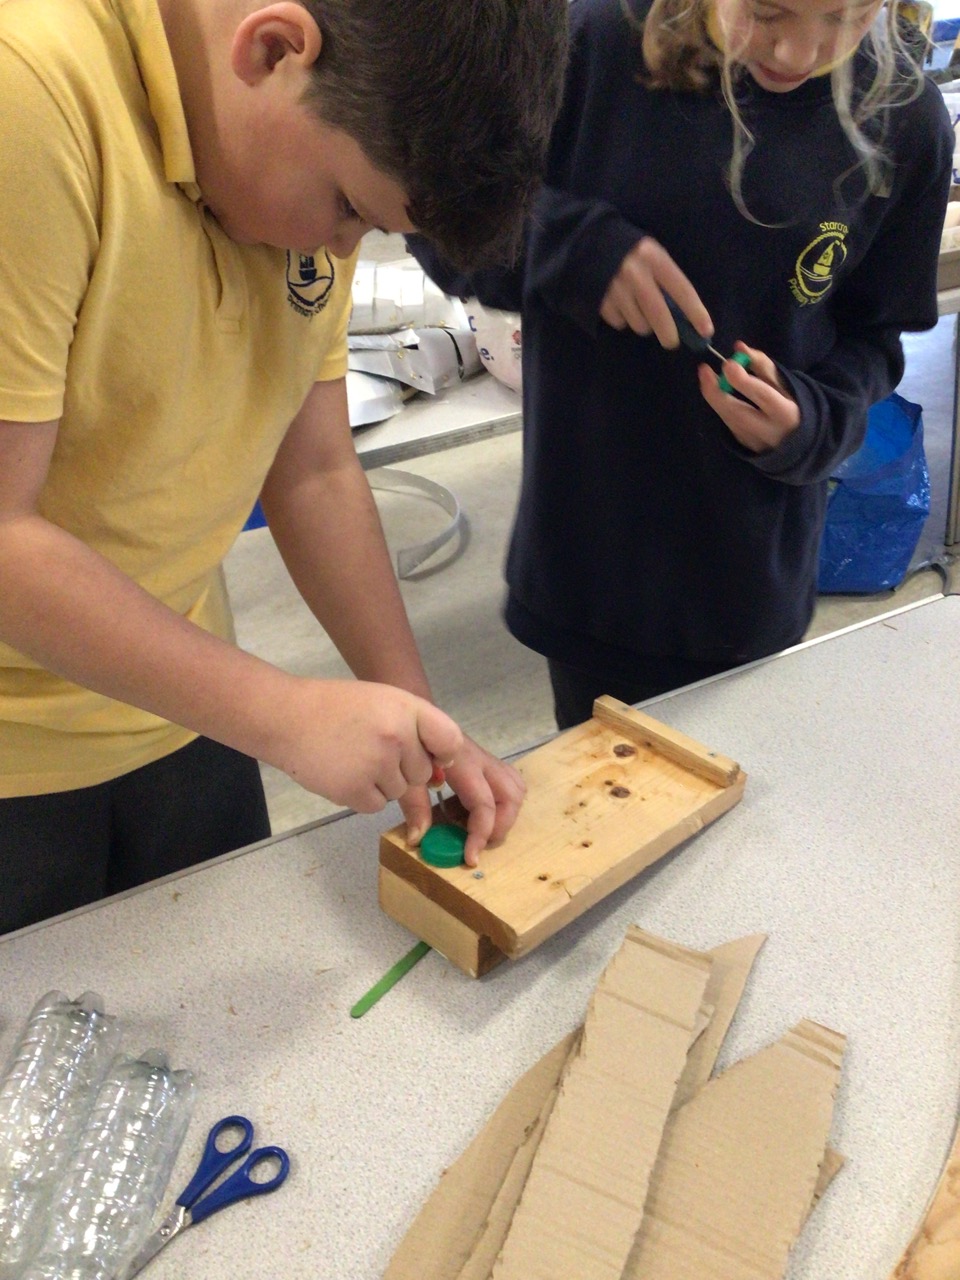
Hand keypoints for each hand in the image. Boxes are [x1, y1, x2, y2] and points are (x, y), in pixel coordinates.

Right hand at [264, 678, 461, 812]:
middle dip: (403, 769)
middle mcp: (397, 735)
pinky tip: (344, 772)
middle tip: (370, 749)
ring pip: (400, 791)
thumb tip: (441, 773)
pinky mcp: (356, 790)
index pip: (450, 740)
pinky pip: (377, 805)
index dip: (443, 754)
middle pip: (423, 773)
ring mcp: (376, 763)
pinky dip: (363, 795)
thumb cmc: (337, 708)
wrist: (287, 717)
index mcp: (407, 708)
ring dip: (381, 783)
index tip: (431, 756)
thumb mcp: (383, 702)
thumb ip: (417, 729)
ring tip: (353, 757)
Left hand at [401, 736, 526, 867]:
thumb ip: (414, 807)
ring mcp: (488, 759)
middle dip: (501, 826)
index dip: (480, 835)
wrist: (417, 716)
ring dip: (507, 815)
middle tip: (480, 843)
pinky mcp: (489, 762)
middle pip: (511, 795)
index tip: (470, 858)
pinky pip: (510, 782)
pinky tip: (483, 812)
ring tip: (484, 829)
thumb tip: (418, 840)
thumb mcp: (407, 776)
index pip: (484, 804)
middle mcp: (482, 760)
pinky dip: (505, 803)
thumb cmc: (412, 745)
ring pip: (516, 788)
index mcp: (463, 763)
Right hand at [599, 237, 711, 348]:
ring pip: (640, 324)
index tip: (706, 331)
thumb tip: (683, 316)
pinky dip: (624, 320)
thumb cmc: (630, 252)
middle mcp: (635, 275)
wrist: (588, 245)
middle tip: (672, 341)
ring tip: (639, 310)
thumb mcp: (652, 255)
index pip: (682, 290)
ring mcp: (616, 290)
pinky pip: (620, 323)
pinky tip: (621, 306)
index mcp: (654, 258)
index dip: (696, 313)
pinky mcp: (600, 302)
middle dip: (669, 334)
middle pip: (659, 316)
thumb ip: (666, 280)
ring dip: (644, 324)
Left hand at [698, 342, 800, 451]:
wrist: (797, 439)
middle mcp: (769, 432)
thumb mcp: (783, 383)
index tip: (728, 364)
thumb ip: (762, 365)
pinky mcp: (744, 446)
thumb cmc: (791, 403)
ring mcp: (754, 443)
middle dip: (717, 392)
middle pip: (738, 413)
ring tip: (706, 376)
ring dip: (715, 397)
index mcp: (786, 414)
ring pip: (729, 420)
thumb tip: (739, 347)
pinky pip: (729, 424)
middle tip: (704, 370)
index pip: (763, 396)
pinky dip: (721, 407)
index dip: (743, 381)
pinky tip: (717, 392)